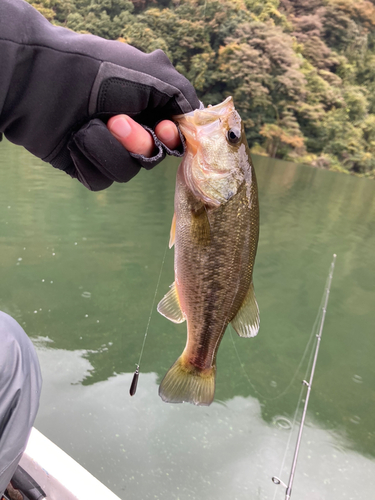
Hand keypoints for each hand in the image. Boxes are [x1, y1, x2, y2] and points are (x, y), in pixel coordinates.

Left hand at [0, 0, 198, 190]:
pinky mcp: (86, 165)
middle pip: (153, 157)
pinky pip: (101, 178)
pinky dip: (90, 156)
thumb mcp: (154, 74)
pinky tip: (75, 138)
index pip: (173, 134)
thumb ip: (183, 97)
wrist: (43, 85)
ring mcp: (107, 148)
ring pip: (128, 171)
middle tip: (115, 119)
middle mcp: (130, 128)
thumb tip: (193, 120)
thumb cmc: (99, 73)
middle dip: (137, 141)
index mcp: (147, 104)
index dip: (173, 138)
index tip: (166, 131)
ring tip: (90, 123)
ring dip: (110, 147)